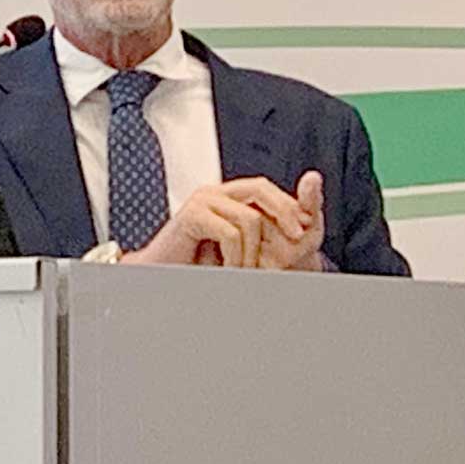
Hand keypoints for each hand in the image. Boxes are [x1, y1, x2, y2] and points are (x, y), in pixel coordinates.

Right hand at [124, 176, 319, 268]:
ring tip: (244, 272)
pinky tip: (228, 270)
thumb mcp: (236, 250)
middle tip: (298, 239)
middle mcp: (215, 193)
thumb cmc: (195, 265)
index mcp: (226, 198)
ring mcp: (202, 201)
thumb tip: (297, 229)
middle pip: (260, 188)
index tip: (305, 228)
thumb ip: (257, 237)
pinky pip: (230, 233)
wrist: (159, 275)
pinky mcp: (192, 215)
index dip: (288, 205)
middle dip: (284, 212)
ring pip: (249, 219)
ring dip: (252, 254)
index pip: (264, 189)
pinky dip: (236, 258)